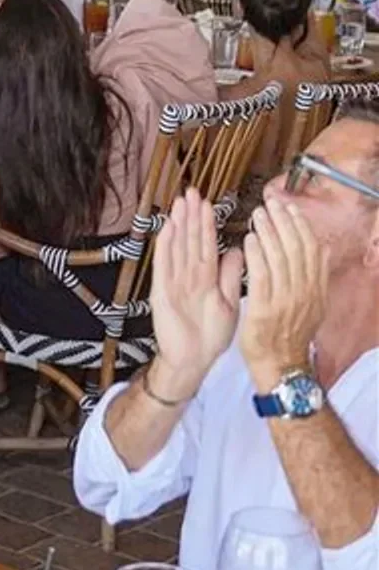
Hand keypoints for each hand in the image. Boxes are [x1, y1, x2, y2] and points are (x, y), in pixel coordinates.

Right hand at [148, 189, 242, 399]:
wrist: (193, 360)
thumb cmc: (211, 335)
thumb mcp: (228, 303)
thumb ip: (230, 277)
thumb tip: (238, 250)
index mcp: (207, 278)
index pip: (207, 245)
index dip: (206, 224)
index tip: (206, 203)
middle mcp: (189, 275)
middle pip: (191, 241)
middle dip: (191, 217)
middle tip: (191, 192)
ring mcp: (174, 281)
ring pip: (178, 247)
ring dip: (178, 225)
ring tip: (179, 202)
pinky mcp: (162, 291)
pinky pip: (165, 265)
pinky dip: (166, 246)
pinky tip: (167, 228)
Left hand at [240, 193, 327, 388]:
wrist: (281, 366)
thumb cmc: (289, 333)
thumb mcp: (311, 305)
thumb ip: (314, 277)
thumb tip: (320, 247)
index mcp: (316, 290)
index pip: (312, 250)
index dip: (301, 226)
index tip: (290, 207)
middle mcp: (305, 293)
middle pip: (297, 250)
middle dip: (284, 222)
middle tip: (271, 203)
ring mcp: (286, 301)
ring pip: (280, 259)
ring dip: (268, 233)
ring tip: (258, 214)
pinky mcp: (265, 309)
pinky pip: (262, 276)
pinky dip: (257, 255)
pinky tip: (249, 240)